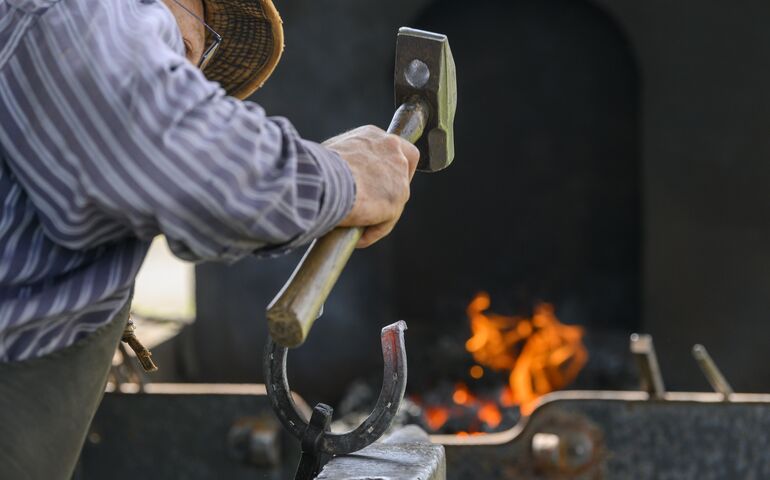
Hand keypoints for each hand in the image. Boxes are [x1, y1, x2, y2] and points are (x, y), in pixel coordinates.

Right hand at [324, 125, 419, 247]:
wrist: (321, 180)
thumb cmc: (316, 169)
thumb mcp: (330, 155)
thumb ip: (344, 162)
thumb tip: (335, 179)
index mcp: (373, 136)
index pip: (391, 147)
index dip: (387, 164)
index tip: (377, 179)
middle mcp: (391, 149)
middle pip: (405, 166)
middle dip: (394, 184)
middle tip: (376, 202)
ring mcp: (398, 174)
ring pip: (396, 198)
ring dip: (380, 214)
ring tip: (357, 225)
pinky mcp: (398, 197)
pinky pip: (386, 221)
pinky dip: (373, 230)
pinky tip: (358, 238)